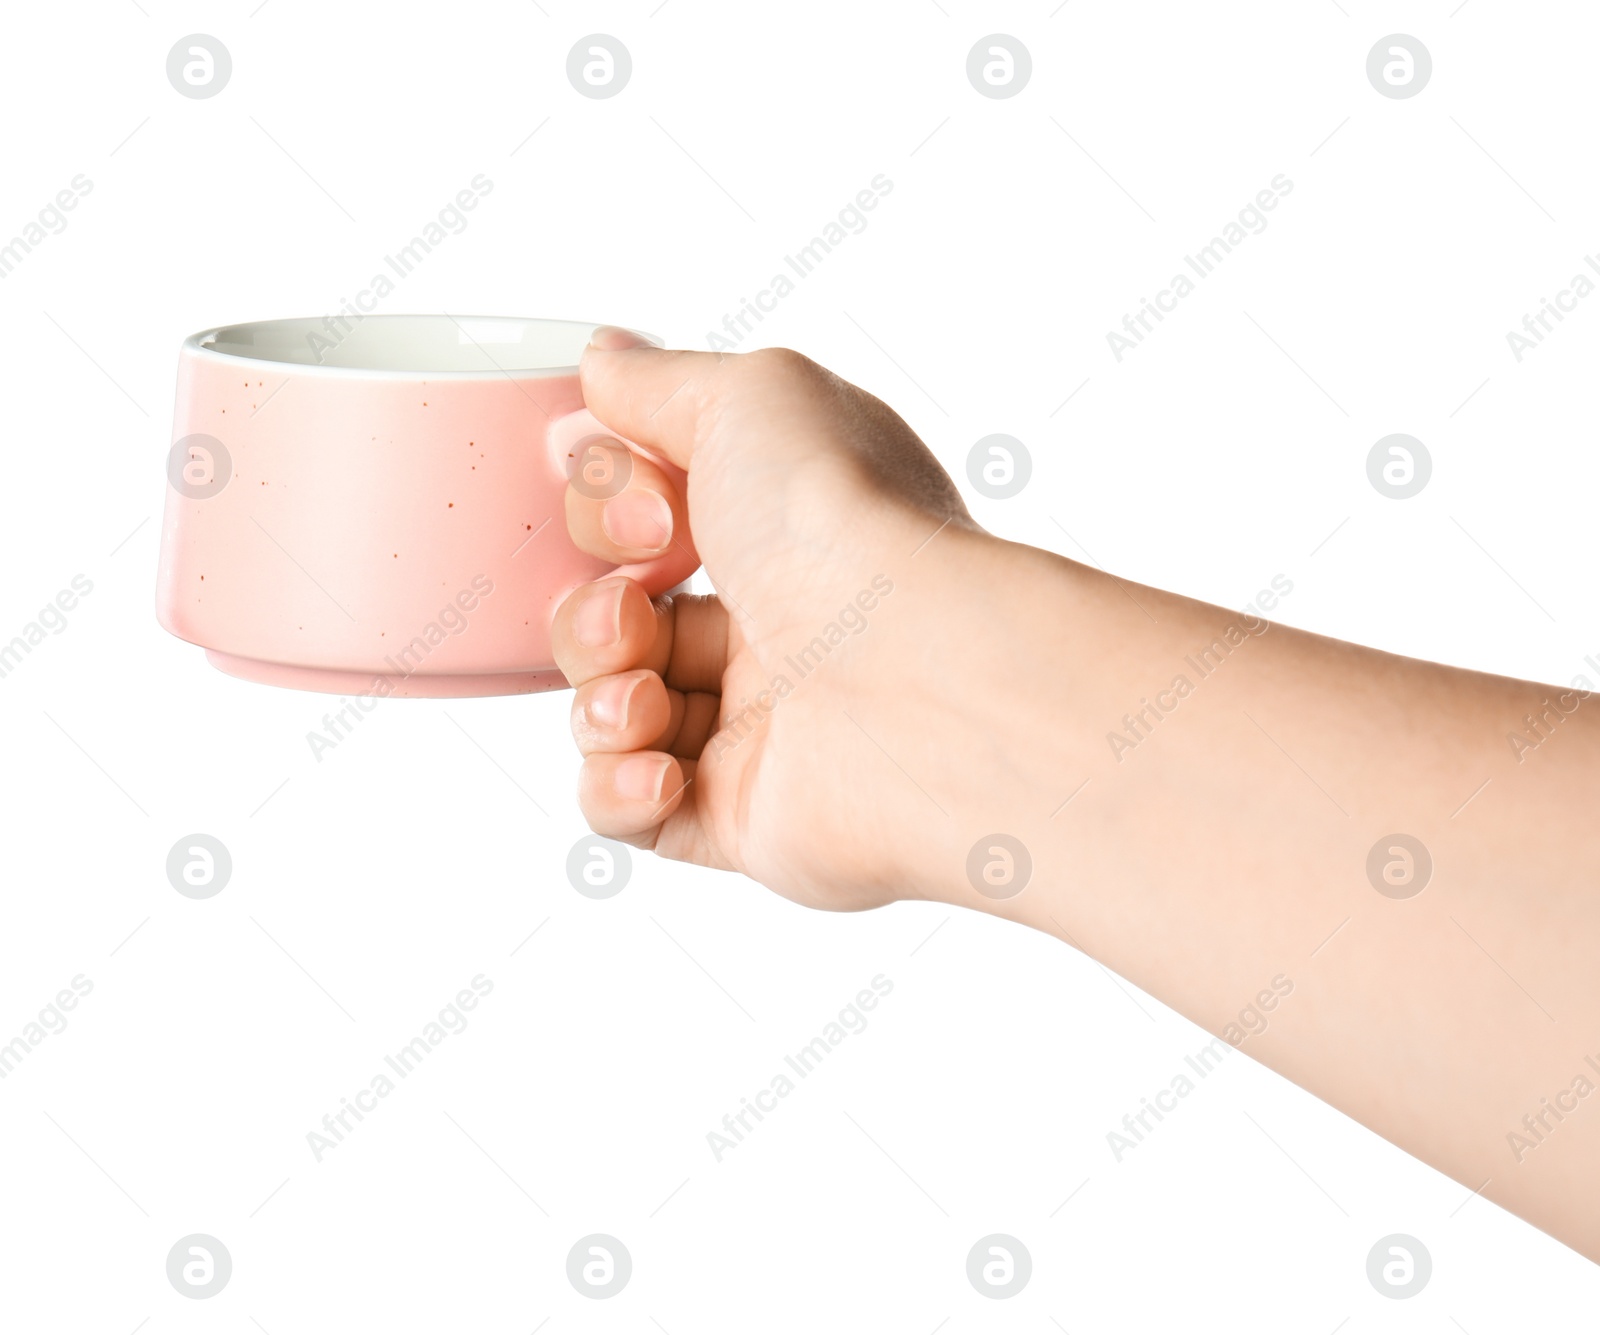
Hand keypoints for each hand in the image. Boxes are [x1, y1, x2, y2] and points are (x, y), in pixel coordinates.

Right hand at [552, 329, 1002, 910]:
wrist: (916, 682)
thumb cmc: (846, 532)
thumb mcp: (751, 399)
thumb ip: (663, 383)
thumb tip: (605, 361)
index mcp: (782, 534)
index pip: (647, 525)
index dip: (609, 515)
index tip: (645, 516)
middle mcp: (775, 628)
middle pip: (615, 621)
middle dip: (590, 611)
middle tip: (633, 607)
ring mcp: (759, 730)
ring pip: (611, 713)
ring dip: (599, 696)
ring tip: (647, 697)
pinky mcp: (741, 818)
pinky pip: (629, 810)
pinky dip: (619, 788)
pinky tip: (663, 766)